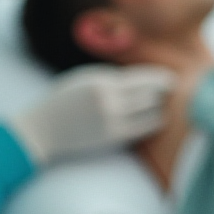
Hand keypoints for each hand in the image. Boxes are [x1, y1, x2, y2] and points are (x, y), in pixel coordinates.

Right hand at [9, 64, 173, 163]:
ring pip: (152, 112)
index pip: (144, 77)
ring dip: (159, 109)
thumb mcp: (86, 79)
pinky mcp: (113, 137)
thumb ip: (113, 78)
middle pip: (152, 94)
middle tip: (168, 94)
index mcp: (102, 79)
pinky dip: (152, 123)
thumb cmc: (66, 101)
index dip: (162, 79)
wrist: (43, 130)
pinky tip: (151, 120)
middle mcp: (108, 98)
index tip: (170, 80)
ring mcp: (111, 119)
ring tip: (159, 107)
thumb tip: (146, 77)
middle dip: (163, 94)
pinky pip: (144, 128)